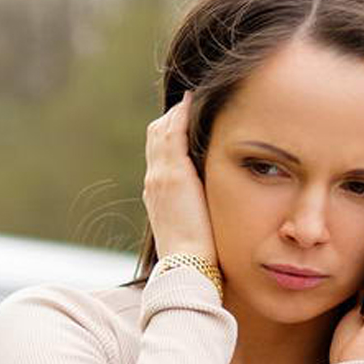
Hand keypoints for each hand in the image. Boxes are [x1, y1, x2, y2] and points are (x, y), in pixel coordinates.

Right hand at [143, 90, 216, 264]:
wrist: (187, 266)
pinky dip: (180, 115)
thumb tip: (210, 211)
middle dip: (169, 119)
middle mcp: (153, 181)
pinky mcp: (173, 173)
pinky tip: (191, 101)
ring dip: (174, 113)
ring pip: (161, 131)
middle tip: (188, 103)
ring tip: (190, 98)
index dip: (168, 136)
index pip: (158, 156)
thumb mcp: (191, 230)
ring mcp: (160, 175)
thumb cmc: (195, 257)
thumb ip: (196, 213)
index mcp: (156, 195)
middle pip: (155, 138)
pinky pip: (173, 133)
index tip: (182, 123)